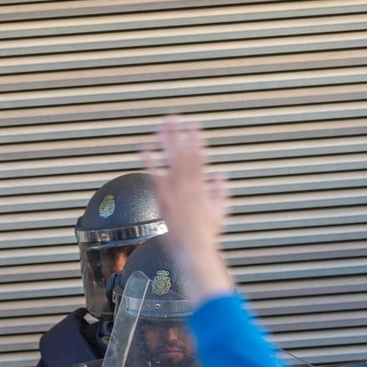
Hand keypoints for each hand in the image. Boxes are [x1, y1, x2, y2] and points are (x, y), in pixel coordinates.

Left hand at [141, 116, 235, 301]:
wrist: (194, 249)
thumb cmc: (206, 235)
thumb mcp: (220, 211)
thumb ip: (220, 190)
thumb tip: (221, 175)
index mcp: (202, 186)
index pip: (200, 157)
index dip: (196, 139)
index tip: (194, 125)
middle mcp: (188, 185)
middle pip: (183, 154)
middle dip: (179, 134)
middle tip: (174, 117)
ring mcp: (175, 191)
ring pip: (170, 161)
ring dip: (166, 142)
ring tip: (160, 127)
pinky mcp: (163, 199)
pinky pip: (155, 177)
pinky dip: (150, 162)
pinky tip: (144, 150)